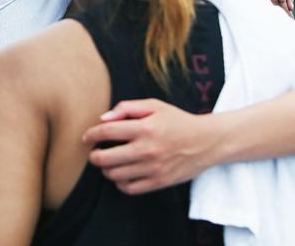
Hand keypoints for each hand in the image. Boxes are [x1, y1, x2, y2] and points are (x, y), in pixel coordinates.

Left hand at [81, 99, 215, 194]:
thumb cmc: (177, 121)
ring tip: (108, 163)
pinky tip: (122, 174)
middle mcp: (148, 149)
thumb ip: (126, 108)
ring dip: (106, 170)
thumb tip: (103, 119)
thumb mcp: (154, 105)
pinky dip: (120, 183)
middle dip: (94, 156)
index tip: (86, 138)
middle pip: (106, 158)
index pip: (107, 131)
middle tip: (94, 153)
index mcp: (145, 128)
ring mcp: (153, 168)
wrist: (207, 141)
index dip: (91, 135)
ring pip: (115, 175)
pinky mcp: (159, 182)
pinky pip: (129, 188)